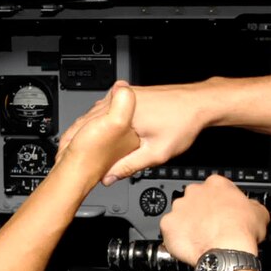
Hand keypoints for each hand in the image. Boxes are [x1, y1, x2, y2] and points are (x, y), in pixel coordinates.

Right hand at [57, 81, 207, 185]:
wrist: (201, 103)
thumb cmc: (184, 122)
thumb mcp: (157, 152)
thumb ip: (130, 166)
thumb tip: (110, 177)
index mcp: (123, 112)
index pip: (88, 129)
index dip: (77, 146)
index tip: (71, 160)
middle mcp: (121, 98)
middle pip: (89, 119)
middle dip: (78, 137)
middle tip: (69, 155)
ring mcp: (126, 93)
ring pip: (98, 112)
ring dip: (89, 128)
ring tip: (81, 147)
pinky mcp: (131, 93)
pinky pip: (109, 107)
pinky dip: (101, 120)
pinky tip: (101, 132)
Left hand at [159, 175, 269, 264]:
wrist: (227, 250)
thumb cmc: (241, 231)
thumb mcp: (259, 212)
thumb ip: (251, 205)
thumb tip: (251, 208)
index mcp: (216, 184)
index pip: (214, 188)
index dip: (218, 202)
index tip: (221, 212)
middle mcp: (194, 192)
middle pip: (194, 200)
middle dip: (200, 212)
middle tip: (210, 226)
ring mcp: (179, 208)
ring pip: (180, 215)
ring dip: (187, 224)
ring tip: (199, 238)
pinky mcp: (168, 225)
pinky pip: (169, 231)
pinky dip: (176, 238)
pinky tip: (189, 245)